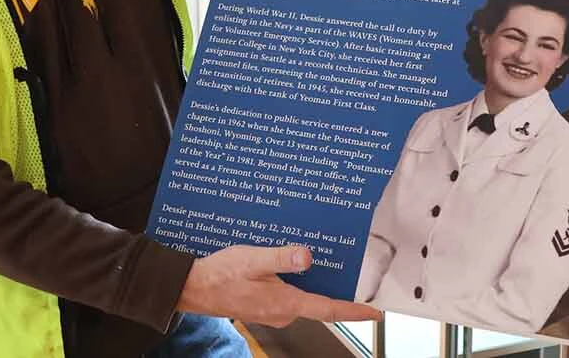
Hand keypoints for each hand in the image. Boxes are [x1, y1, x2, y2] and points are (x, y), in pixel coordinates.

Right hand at [177, 244, 382, 327]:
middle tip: (356, 271)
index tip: (375, 312)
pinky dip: (299, 282)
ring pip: (304, 297)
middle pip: (320, 302)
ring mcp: (274, 311)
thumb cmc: (220, 275)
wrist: (194, 288)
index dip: (354, 311)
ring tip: (327, 261)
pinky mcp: (265, 305)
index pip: (328, 309)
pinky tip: (296, 265)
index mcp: (284, 303)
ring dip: (316, 283)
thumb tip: (308, 256)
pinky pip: (290, 295)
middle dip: (338, 289)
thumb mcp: (252, 259)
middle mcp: (283, 312)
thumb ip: (281, 258)